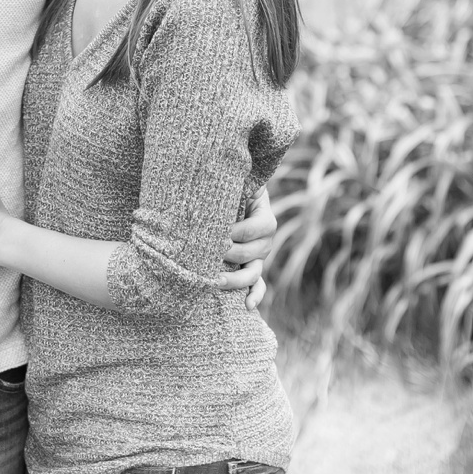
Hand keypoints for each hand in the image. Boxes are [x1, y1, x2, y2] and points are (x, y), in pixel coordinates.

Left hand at [218, 189, 277, 308]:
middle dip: (230, 253)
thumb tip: (219, 167)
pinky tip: (248, 306)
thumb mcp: (235, 181)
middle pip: (254, 252)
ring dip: (236, 279)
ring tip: (214, 280)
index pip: (259, 227)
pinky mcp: (251, 268)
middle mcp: (265, 239)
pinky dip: (255, 296)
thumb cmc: (227, 188)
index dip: (239, 231)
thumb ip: (234, 181)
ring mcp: (259, 256)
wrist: (227, 198)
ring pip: (254, 272)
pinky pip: (258, 285)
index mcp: (265, 216)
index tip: (217, 231)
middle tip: (207, 251)